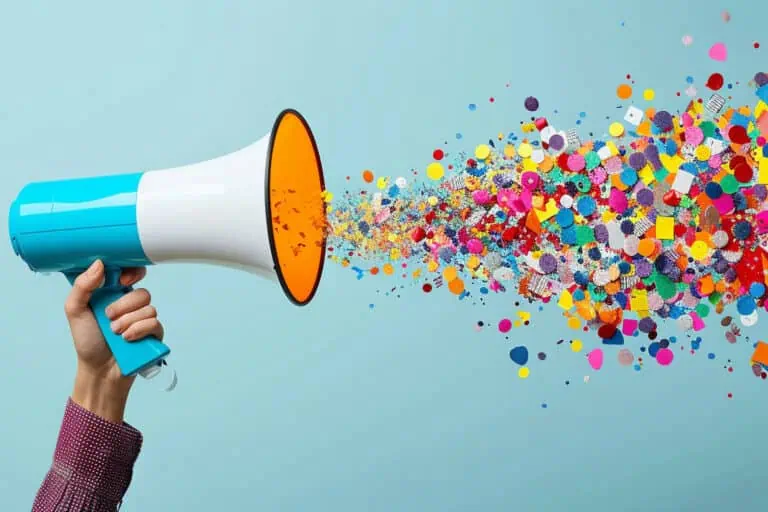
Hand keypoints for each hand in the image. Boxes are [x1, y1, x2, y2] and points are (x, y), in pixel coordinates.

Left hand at [65, 259, 164, 421]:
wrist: (98, 371)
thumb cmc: (87, 341)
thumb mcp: (75, 311)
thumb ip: (82, 286)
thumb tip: (99, 263)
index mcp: (115, 294)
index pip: (133, 274)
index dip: (132, 273)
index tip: (122, 281)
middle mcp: (132, 305)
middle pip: (142, 292)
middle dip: (124, 306)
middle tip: (108, 317)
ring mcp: (144, 320)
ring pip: (149, 308)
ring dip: (128, 322)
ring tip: (116, 334)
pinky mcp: (154, 334)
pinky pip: (155, 323)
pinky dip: (139, 330)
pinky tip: (127, 339)